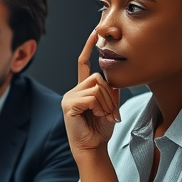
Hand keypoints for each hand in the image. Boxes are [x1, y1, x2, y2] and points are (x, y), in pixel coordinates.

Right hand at [61, 31, 120, 154]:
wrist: (93, 148)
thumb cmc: (100, 130)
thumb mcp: (110, 107)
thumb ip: (111, 92)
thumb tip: (113, 81)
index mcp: (82, 90)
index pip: (83, 64)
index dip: (88, 47)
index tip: (94, 32)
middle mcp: (73, 91)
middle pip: (98, 77)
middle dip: (110, 96)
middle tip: (111, 113)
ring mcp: (69, 97)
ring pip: (97, 87)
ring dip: (106, 103)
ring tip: (104, 116)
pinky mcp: (68, 105)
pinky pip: (91, 97)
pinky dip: (99, 107)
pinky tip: (97, 116)